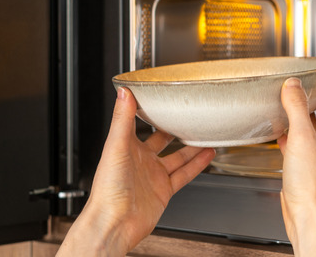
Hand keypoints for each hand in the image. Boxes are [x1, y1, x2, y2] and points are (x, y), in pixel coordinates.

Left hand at [57, 87, 215, 255]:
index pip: (138, 123)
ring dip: (191, 146)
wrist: (114, 222)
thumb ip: (122, 119)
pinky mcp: (164, 190)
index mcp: (126, 147)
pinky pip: (184, 174)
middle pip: (161, 139)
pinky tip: (207, 155)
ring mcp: (153, 175)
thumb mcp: (116, 146)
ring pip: (177, 157)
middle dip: (173, 128)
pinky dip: (197, 165)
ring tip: (205, 133)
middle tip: (187, 115)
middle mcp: (140, 160)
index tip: (160, 96)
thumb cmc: (108, 189)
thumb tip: (123, 92)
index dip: (149, 110)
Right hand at [277, 79, 315, 256]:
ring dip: (305, 119)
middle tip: (313, 90)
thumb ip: (296, 109)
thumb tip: (293, 85)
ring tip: (294, 108)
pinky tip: (282, 139)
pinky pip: (299, 149)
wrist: (311, 217)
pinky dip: (292, 139)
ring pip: (313, 133)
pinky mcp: (306, 173)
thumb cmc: (314, 184)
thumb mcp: (302, 138)